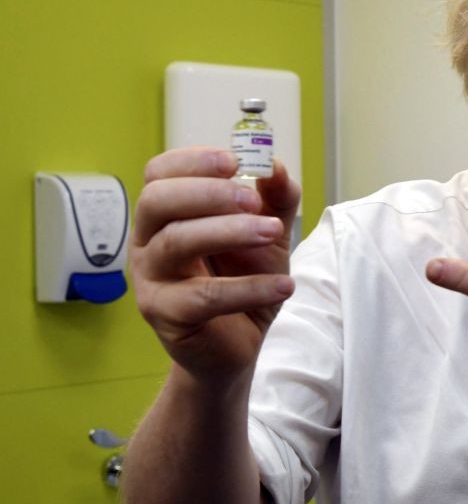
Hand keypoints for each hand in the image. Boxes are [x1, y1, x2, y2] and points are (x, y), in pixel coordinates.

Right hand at [130, 147, 300, 382]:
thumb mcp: (268, 233)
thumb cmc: (245, 278)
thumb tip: (275, 166)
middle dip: (208, 193)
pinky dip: (249, 288)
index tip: (235, 161)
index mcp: (166, 214)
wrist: (240, 342)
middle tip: (253, 200)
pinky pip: (204, 296)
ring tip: (273, 233)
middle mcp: (148, 242)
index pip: (159, 174)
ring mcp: (151, 279)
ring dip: (230, 231)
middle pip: (157, 201)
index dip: (193, 161)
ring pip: (176, 243)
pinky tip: (283, 286)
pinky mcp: (166, 316)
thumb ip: (275, 199)